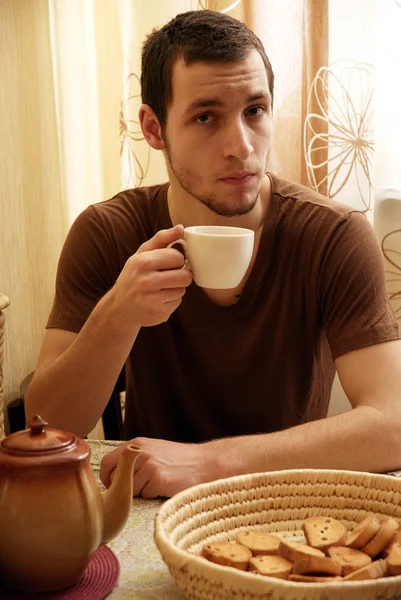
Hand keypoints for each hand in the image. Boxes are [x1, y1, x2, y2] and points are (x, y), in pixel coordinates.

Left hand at [99, 437, 215, 497]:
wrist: (204, 462)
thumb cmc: (178, 459)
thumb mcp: (152, 449)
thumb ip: (132, 457)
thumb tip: (110, 474)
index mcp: (136, 444)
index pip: (106, 462)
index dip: (107, 477)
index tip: (112, 485)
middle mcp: (140, 452)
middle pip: (115, 478)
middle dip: (123, 487)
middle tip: (139, 485)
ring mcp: (149, 465)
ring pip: (130, 489)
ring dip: (142, 491)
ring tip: (158, 482)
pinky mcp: (158, 479)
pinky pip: (146, 495)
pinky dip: (154, 494)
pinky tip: (166, 485)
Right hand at [111, 225, 192, 327]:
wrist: (119, 307)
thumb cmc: (133, 276)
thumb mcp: (141, 254)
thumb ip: (162, 239)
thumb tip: (181, 228)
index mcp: (143, 262)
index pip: (178, 257)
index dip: (176, 260)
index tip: (168, 264)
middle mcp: (147, 281)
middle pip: (185, 276)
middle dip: (180, 276)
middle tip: (168, 277)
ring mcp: (153, 299)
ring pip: (182, 290)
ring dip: (176, 289)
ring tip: (161, 289)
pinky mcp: (159, 313)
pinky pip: (178, 303)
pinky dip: (172, 301)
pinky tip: (159, 299)